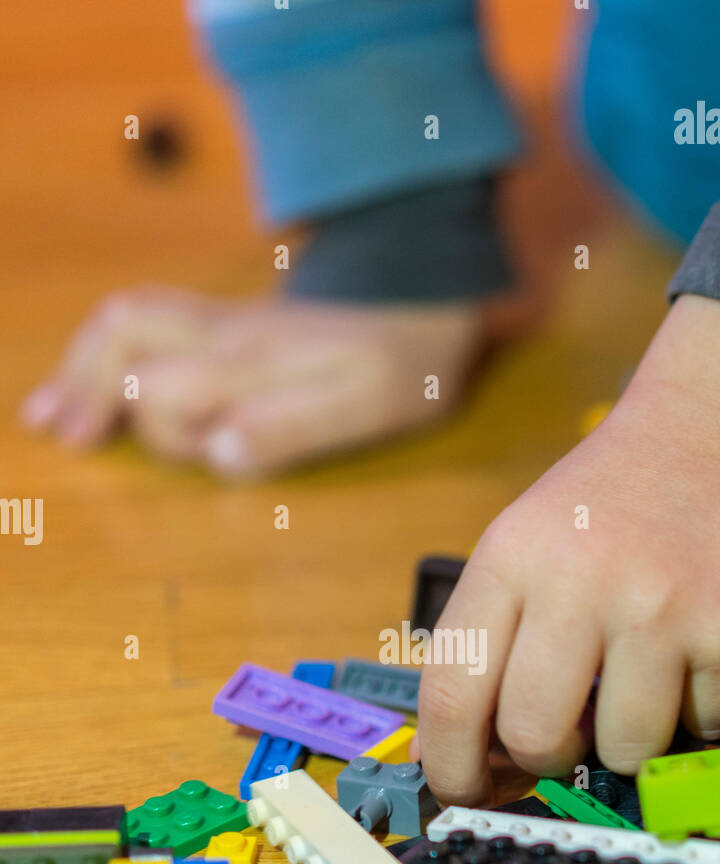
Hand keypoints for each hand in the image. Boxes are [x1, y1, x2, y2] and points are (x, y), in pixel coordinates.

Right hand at [21, 286, 483, 477]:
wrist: (426, 306)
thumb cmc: (402, 370)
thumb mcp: (364, 409)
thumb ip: (291, 429)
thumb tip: (216, 452)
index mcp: (251, 360)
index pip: (165, 387)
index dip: (155, 429)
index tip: (145, 455)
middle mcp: (223, 333)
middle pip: (127, 336)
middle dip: (89, 386)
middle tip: (64, 437)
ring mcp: (221, 324)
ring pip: (127, 324)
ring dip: (82, 367)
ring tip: (47, 416)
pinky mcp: (227, 327)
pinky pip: (144, 325)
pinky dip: (102, 354)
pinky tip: (82, 386)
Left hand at [417, 296, 719, 804]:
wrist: (716, 436)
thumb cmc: (605, 509)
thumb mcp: (522, 546)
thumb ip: (490, 642)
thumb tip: (466, 759)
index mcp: (510, 560)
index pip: (453, 694)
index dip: (451, 764)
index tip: (461, 790)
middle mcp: (580, 582)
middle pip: (535, 738)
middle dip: (546, 758)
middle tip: (565, 734)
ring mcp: (664, 609)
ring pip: (625, 750)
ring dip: (629, 738)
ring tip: (639, 682)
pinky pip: (704, 729)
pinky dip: (699, 713)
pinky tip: (693, 657)